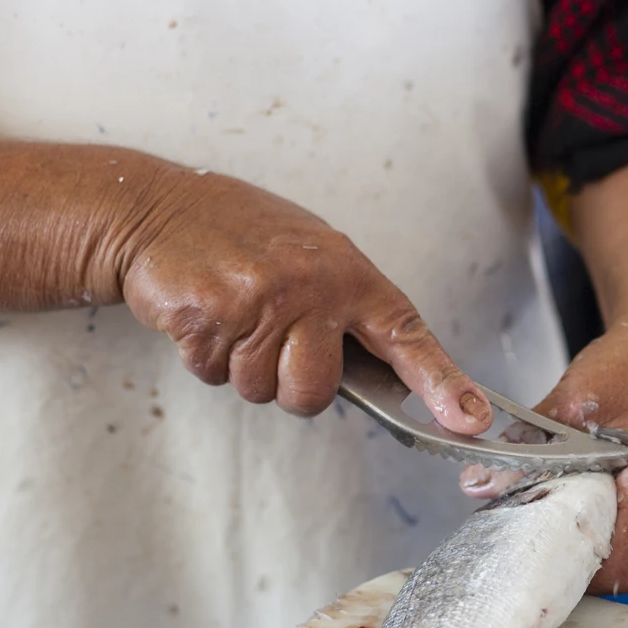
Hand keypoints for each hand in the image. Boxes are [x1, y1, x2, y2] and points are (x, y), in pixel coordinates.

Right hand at [115, 167, 491, 426]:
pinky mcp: (210, 316)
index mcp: (348, 271)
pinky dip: (205, 356)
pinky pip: (215, 374)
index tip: (470, 419)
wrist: (156, 208)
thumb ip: (348, 310)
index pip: (406, 335)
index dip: (441, 383)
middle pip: (315, 392)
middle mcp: (313, 286)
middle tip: (269, 340)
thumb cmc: (240, 235)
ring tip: (234, 317)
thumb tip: (390, 376)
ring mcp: (261, 300)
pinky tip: (205, 315)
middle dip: (288, 384)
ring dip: (241, 368)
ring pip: (262, 390)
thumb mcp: (311, 254)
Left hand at [461, 325, 627, 595]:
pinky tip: (596, 490)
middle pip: (626, 562)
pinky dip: (613, 519)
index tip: (540, 557)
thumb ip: (528, 448)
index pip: (624, 567)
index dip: (579, 572)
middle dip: (579, 549)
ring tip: (570, 497)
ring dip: (596, 533)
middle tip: (539, 522)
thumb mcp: (571, 400)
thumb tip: (478, 486)